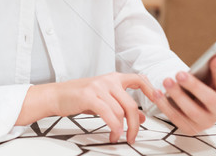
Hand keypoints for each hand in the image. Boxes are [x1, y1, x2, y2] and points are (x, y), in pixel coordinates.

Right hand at [18, 73, 154, 143]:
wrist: (56, 95)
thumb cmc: (78, 96)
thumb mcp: (103, 98)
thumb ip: (122, 104)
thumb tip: (142, 116)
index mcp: (113, 78)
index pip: (139, 79)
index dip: (151, 90)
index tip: (159, 100)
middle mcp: (108, 80)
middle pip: (132, 104)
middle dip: (136, 124)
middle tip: (133, 136)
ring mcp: (99, 87)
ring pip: (121, 111)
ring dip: (122, 129)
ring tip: (117, 136)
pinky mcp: (90, 96)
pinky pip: (109, 114)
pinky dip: (114, 126)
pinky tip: (113, 133)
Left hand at [152, 55, 215, 134]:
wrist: (195, 106)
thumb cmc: (205, 86)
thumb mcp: (214, 77)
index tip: (214, 58)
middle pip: (210, 100)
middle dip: (194, 86)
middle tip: (179, 73)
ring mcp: (205, 123)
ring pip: (191, 111)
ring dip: (177, 96)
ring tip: (166, 80)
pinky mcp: (190, 129)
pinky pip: (175, 117)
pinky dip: (165, 105)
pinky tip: (157, 92)